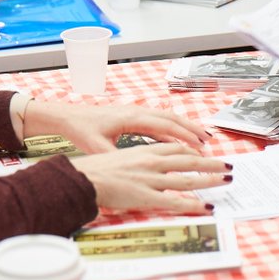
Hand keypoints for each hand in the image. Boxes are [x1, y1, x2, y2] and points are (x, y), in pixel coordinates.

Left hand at [23, 101, 210, 152]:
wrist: (69, 116)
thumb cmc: (82, 130)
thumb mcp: (97, 147)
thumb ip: (114, 156)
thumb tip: (128, 168)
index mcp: (132, 118)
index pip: (164, 125)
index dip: (183, 134)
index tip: (198, 145)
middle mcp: (137, 111)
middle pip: (171, 118)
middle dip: (191, 128)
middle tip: (208, 140)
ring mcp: (136, 112)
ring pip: (167, 117)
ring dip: (185, 126)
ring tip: (201, 137)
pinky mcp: (134, 116)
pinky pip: (159, 120)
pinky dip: (173, 127)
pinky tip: (180, 137)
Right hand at [70, 143, 231, 213]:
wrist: (82, 178)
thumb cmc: (94, 170)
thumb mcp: (118, 157)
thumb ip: (135, 161)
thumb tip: (144, 167)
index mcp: (145, 152)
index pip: (176, 148)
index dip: (193, 149)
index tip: (205, 152)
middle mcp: (152, 163)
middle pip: (189, 160)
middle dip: (211, 162)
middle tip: (228, 165)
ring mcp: (151, 180)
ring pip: (188, 179)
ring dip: (210, 179)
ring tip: (226, 180)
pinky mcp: (147, 197)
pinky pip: (176, 202)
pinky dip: (194, 205)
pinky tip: (207, 207)